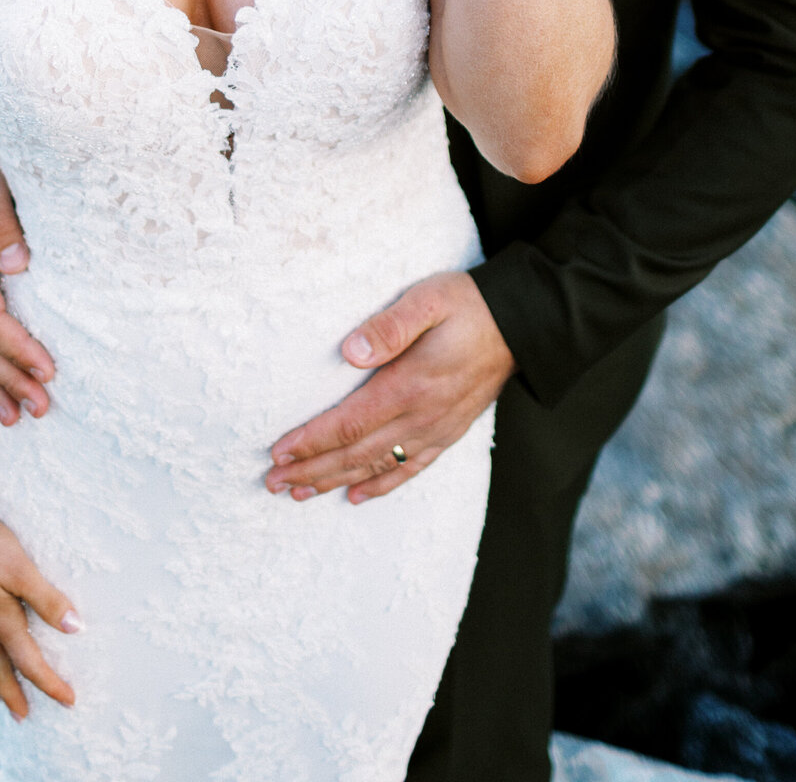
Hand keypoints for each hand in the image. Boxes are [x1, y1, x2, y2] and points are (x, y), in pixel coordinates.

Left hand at [265, 272, 514, 503]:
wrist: (523, 324)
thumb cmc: (470, 305)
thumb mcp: (429, 300)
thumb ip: (390, 325)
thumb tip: (350, 351)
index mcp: (411, 385)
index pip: (349, 424)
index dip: (311, 441)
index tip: (277, 453)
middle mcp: (422, 417)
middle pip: (356, 454)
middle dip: (312, 470)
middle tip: (272, 483)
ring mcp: (437, 430)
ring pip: (377, 467)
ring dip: (335, 482)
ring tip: (299, 493)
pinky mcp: (449, 433)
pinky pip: (410, 469)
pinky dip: (380, 486)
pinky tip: (356, 495)